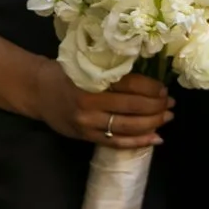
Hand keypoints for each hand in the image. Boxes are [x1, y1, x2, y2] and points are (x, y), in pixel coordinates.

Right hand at [32, 66, 171, 148]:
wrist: (38, 92)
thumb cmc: (66, 74)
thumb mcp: (86, 65)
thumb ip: (111, 71)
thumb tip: (149, 78)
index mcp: (91, 79)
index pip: (130, 84)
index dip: (151, 88)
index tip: (164, 89)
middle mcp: (89, 102)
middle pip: (132, 107)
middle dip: (156, 107)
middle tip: (170, 105)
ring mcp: (87, 122)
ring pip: (127, 126)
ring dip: (151, 124)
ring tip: (167, 118)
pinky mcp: (85, 137)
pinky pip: (116, 142)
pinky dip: (138, 142)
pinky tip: (155, 138)